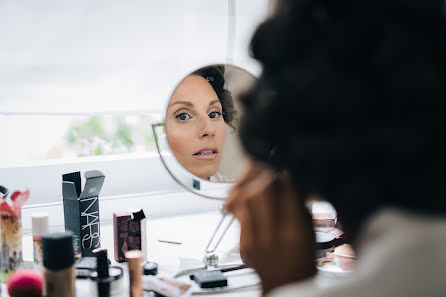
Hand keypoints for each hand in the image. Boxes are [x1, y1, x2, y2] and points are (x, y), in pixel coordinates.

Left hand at [225, 163, 315, 294]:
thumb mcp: (310, 231)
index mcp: (295, 232)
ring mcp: (254, 242)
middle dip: (263, 178)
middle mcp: (272, 237)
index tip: (283, 171)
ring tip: (257, 186)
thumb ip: (298, 205)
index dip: (282, 175)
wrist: (286, 287)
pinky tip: (249, 201)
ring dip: (250, 188)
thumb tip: (288, 178)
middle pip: (259, 192)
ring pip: (244, 201)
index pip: (284, 191)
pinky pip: (238, 214)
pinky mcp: (243, 244)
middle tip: (268, 176)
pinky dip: (242, 202)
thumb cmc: (303, 261)